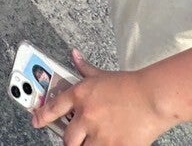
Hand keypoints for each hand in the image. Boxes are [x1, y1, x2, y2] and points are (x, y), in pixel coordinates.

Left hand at [33, 50, 171, 142]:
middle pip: (67, 139)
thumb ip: (85, 69)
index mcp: (81, 95)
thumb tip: (75, 55)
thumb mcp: (103, 75)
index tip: (36, 121)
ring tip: (93, 142)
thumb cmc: (131, 86)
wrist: (154, 98)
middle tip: (75, 140)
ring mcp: (99, 134)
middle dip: (69, 141)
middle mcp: (86, 116)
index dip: (42, 116)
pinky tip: (107, 143)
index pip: (54, 108)